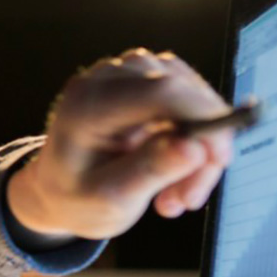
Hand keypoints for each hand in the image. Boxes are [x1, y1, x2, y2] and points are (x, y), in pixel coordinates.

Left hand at [7, 48, 236, 240]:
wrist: (57, 193)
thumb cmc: (76, 199)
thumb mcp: (108, 200)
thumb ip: (148, 171)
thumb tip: (194, 148)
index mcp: (87, 104)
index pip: (161, 90)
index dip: (202, 117)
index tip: (220, 160)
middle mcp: (106, 79)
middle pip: (183, 91)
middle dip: (202, 146)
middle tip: (188, 201)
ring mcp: (127, 75)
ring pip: (194, 97)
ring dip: (199, 150)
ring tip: (175, 198)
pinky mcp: (146, 82)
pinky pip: (191, 103)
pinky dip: (194, 141)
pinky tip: (176, 177)